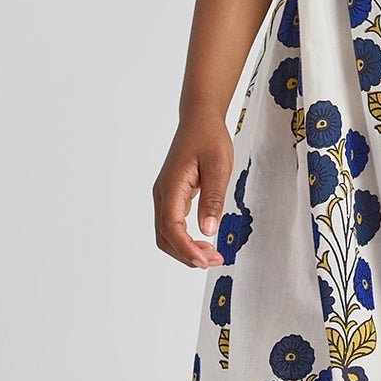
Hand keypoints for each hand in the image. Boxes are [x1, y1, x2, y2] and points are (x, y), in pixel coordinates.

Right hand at [153, 116, 233, 267]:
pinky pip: (173, 224)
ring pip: (167, 233)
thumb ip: (213, 198)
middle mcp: (162, 194)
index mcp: (171, 187)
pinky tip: (204, 242)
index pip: (171, 227)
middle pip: (165, 236)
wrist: (199, 119)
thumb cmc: (209, 138)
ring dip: (186, 249)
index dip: (186, 248)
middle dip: (187, 254)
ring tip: (212, 255)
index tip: (205, 261)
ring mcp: (165, 196)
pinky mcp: (172, 196)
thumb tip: (208, 230)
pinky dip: (186, 238)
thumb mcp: (218, 166)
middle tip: (215, 260)